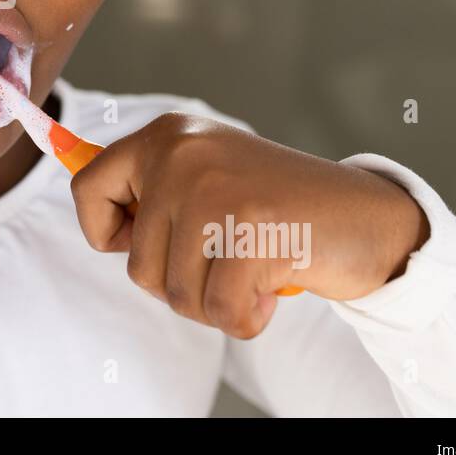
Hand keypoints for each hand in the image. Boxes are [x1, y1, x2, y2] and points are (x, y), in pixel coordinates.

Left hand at [69, 112, 430, 337]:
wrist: (368, 217)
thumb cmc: (280, 209)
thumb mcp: (209, 179)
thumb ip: (154, 194)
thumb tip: (98, 229)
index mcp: (167, 136)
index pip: (87, 187)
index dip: (104, 231)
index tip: (140, 241)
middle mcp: (183, 155)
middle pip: (136, 264)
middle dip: (181, 283)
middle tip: (227, 260)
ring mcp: (215, 191)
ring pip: (175, 293)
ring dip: (215, 303)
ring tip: (252, 269)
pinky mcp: (250, 232)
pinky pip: (219, 310)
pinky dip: (246, 318)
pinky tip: (270, 289)